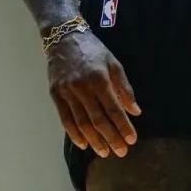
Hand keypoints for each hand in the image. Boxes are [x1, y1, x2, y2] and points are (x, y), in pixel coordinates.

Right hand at [47, 29, 140, 159]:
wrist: (63, 37)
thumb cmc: (93, 51)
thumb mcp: (114, 64)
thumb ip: (125, 88)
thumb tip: (135, 111)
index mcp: (100, 78)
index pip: (113, 109)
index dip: (123, 126)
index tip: (132, 140)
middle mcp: (82, 87)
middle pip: (98, 119)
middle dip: (111, 138)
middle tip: (120, 152)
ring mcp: (67, 91)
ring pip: (82, 122)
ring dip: (94, 140)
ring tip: (104, 152)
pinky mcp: (55, 94)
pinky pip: (65, 119)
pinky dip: (74, 133)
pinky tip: (84, 144)